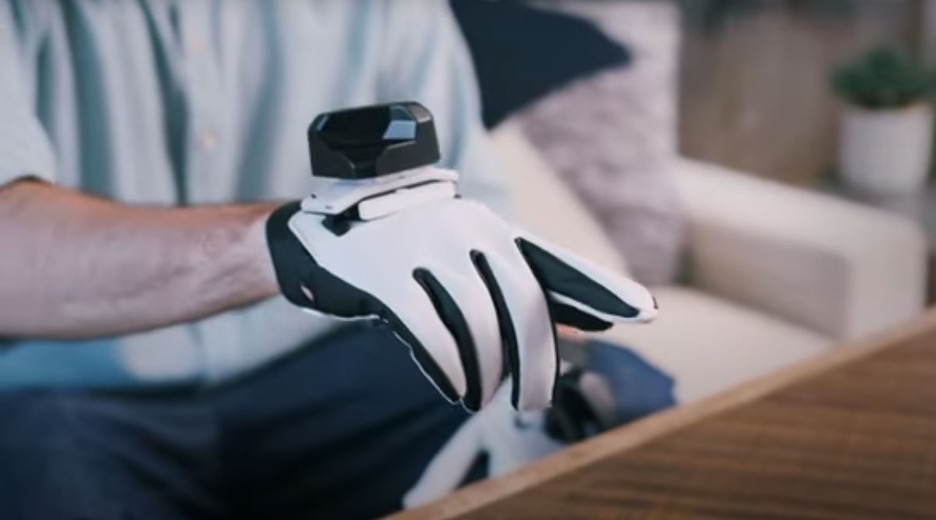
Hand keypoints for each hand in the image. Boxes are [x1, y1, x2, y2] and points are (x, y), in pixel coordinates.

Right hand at [266, 188, 655, 411]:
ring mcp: (426, 245)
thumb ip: (519, 289)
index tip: (647, 312)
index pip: (558, 261)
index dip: (602, 288)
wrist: (322, 237)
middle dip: (536, 363)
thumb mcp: (463, 265)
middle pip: (524, 304)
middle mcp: (468, 229)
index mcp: (493, 228)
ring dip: (486, 373)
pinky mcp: (386, 272)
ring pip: (479, 324)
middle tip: (535, 406)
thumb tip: (586, 326)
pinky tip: (455, 388)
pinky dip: (448, 371)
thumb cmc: (407, 259)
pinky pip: (431, 334)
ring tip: (479, 398)